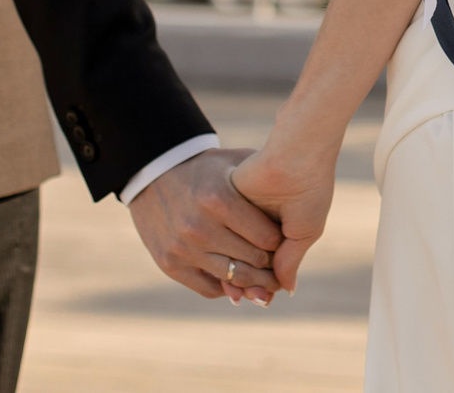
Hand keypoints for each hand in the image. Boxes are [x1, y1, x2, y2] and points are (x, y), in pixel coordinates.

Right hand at [128, 147, 285, 305]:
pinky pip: (209, 289)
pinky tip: (237, 279)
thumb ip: (264, 185)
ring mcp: (183, 249)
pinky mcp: (169, 264)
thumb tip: (299, 208)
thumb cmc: (205, 170)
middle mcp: (199, 227)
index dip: (282, 242)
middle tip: (283, 267)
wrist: (154, 174)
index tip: (288, 243)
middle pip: (253, 261)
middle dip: (272, 266)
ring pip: (234, 280)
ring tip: (267, 281)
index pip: (267, 238)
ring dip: (254, 283)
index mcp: (219, 200)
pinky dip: (227, 287)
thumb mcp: (234, 165)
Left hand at [231, 137, 338, 294]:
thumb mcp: (304, 231)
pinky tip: (234, 267)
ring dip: (238, 274)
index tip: (264, 298)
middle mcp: (255, 222)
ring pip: (232, 255)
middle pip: (245, 262)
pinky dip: (231, 254)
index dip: (263, 282)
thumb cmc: (310, 189)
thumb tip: (284, 290)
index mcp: (275, 226)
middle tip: (257, 298)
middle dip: (250, 282)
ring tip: (246, 289)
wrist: (298, 155)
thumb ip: (290, 260)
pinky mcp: (225, 203)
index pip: (262, 262)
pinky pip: (224, 238)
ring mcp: (239, 214)